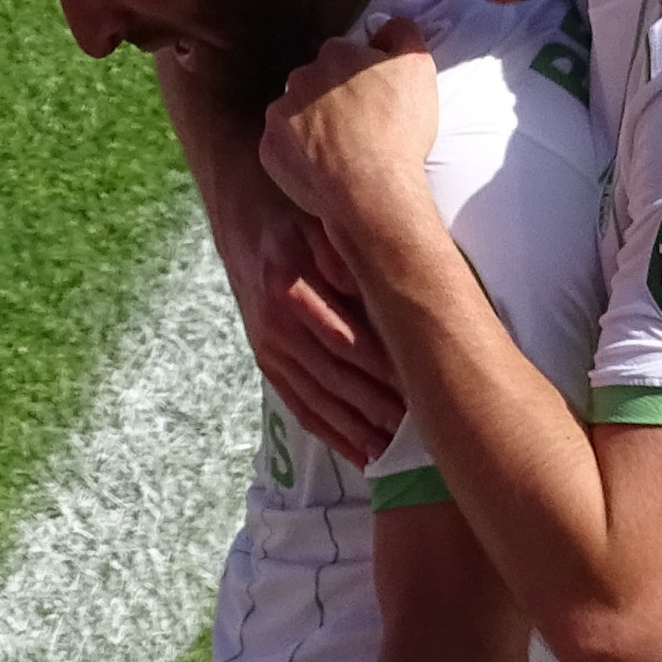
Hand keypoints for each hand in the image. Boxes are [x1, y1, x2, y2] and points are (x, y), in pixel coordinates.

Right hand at [231, 188, 403, 464]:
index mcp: (291, 290)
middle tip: (416, 430)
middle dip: (375, 408)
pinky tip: (357, 452)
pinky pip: (298, 405)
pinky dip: (329, 432)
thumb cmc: (293, 214)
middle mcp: (276, 326)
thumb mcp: (317, 221)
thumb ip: (341, 254)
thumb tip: (369, 285)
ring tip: (391, 451)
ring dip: (355, 429)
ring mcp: (268, 347)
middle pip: (334, 379)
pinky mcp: (266, 360)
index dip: (385, 369)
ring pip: (317, 400)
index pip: (346, 341)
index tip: (419, 388)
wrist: (241, 209)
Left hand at [259, 21, 442, 255]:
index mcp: (335, 54)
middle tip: (362, 126)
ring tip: (344, 150)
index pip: (347, 54)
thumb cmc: (398, 128)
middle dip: (334, 98)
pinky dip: (301, 156)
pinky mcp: (270, 152)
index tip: (377, 97)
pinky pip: (284, 148)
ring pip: (297, 114)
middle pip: (317, 82)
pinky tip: (325, 169)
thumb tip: (390, 26)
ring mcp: (280, 116)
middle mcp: (300, 78)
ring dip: (315, 126)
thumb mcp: (418, 67)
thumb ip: (403, 34)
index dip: (364, 74)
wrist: (370, 190)